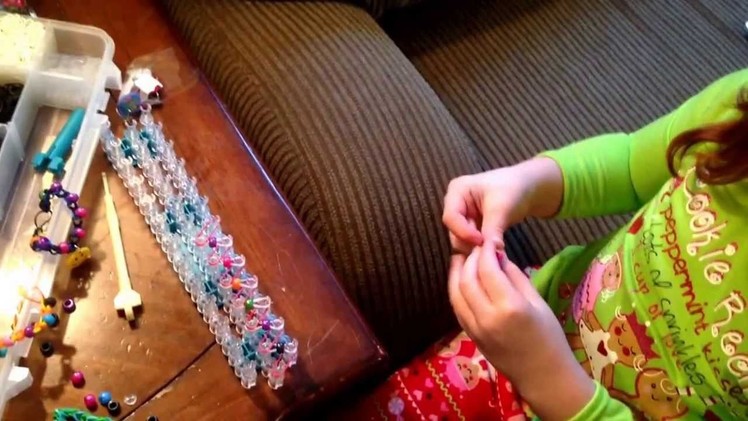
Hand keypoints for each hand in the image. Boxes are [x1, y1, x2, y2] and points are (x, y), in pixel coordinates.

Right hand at [442, 158, 562, 253]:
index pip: (451, 217)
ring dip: (474, 248)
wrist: (529, 189)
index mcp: (457, 191)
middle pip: (453, 230)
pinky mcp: (471, 227)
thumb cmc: (513, 190)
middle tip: (488, 251)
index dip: (464, 232)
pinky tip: (492, 251)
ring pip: (460, 240)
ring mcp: (462, 216)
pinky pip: (469, 242)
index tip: (482, 242)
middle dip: (469, 242)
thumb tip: (491, 254)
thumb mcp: (501, 209)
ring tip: (492, 251)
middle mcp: (455, 204)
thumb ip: (492, 231)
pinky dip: (479, 249)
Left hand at [448, 244, 593, 420]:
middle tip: (476, 247)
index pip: (487, 269)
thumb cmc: (549, 337)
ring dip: (457, 272)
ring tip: (464, 258)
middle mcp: (487, 317)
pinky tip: (462, 279)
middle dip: (469, 258)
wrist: (543, 376)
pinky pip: (456, 307)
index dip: (485, 250)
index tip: (488, 240)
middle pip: (466, 278)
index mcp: (509, 306)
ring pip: (455, 292)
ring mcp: (475, 328)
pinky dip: (456, 289)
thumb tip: (497, 254)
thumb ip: (514, 276)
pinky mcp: (470, 336)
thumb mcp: (537, 301)